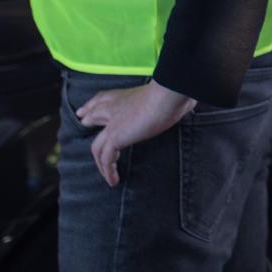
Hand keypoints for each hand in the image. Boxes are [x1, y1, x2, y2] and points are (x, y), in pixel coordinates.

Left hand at [76, 80, 195, 186]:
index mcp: (122, 95)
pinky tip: (113, 180)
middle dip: (87, 122)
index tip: (86, 113)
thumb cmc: (171, 92)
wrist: (166, 95)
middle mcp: (111, 107)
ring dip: (100, 161)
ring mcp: (111, 123)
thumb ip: (168, 99)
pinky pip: (105, 158)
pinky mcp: (114, 137)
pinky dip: (107, 170)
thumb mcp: (166, 93)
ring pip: (96, 145)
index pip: (100, 100)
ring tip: (108, 174)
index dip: (92, 107)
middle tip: (85, 128)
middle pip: (91, 117)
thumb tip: (186, 104)